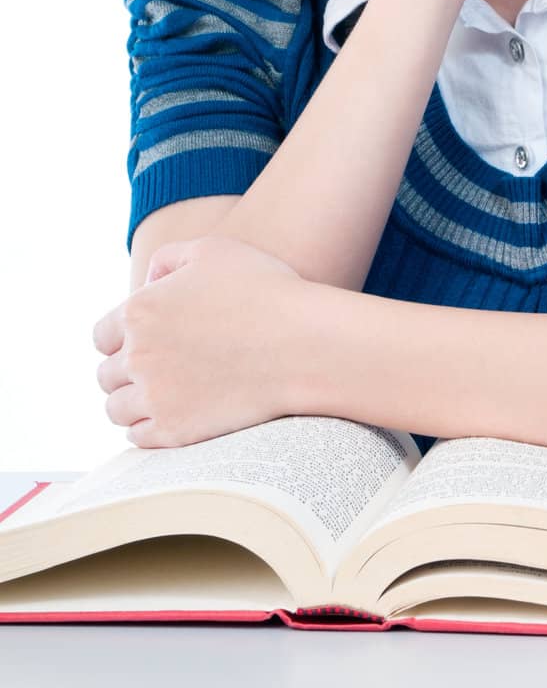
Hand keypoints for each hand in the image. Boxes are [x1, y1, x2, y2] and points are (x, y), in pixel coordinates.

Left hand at [91, 236, 314, 448]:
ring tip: (161, 394)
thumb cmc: (264, 290)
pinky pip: (137, 438)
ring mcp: (154, 397)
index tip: (143, 341)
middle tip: (157, 368)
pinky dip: (148, 428)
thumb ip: (169, 258)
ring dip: (132, 401)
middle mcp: (138, 356)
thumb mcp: (213, 250)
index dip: (120, 337)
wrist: (303, 344)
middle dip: (126, 370)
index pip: (102, 335)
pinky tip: (172, 413)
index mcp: (140, 311)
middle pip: (106, 375)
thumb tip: (148, 281)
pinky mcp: (174, 431)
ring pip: (116, 409)